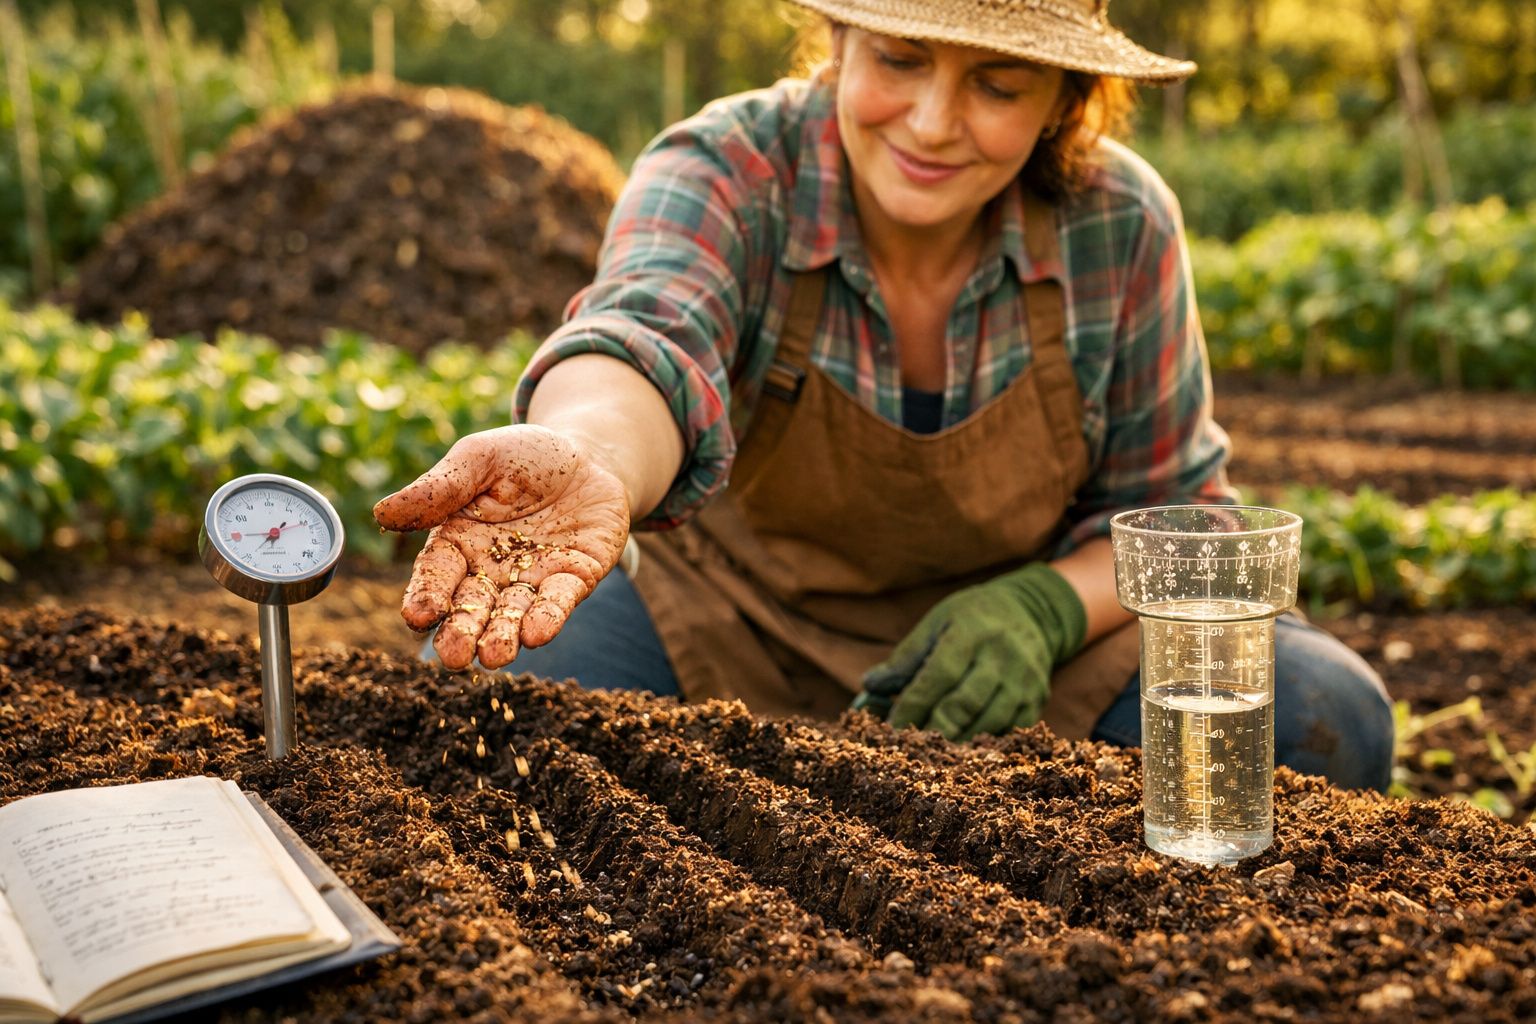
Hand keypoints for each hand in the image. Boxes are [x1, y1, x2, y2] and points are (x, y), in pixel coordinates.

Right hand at [373, 425, 628, 669]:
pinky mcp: (575, 579)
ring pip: (513, 614)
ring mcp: (533, 578)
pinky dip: (549, 616)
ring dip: (503, 636)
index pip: (435, 575)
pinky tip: (537, 633)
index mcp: (457, 542)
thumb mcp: (480, 458)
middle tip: (455, 656)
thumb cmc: (524, 456)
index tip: (418, 615)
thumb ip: (439, 488)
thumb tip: (382, 513)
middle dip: (462, 631)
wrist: (589, 457)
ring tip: (494, 656)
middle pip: (472, 606)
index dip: (426, 596)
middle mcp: (491, 570)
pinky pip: (559, 600)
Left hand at [855, 564, 1086, 740]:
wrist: (1030, 612)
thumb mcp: (936, 623)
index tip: (892, 728)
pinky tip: (963, 750)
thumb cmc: (971, 619)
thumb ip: (905, 657)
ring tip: (931, 754)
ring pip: (988, 723)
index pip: (939, 675)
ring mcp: (1024, 680)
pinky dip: (984, 744)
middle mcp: (1003, 655)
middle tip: (909, 747)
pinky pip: (1009, 732)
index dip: (914, 705)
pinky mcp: (1036, 699)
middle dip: (933, 729)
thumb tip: (869, 686)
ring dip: (956, 742)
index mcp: (972, 632)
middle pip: (964, 703)